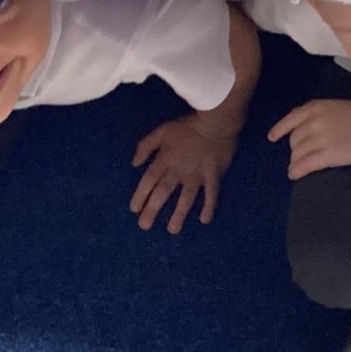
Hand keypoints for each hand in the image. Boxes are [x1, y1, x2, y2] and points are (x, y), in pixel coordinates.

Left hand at [129, 114, 238, 232]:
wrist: (216, 121)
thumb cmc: (188, 126)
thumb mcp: (162, 130)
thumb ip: (146, 146)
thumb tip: (134, 164)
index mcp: (165, 159)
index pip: (149, 180)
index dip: (140, 195)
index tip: (134, 209)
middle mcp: (179, 170)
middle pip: (163, 192)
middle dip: (153, 209)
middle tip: (144, 226)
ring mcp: (197, 174)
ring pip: (186, 197)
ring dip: (178, 214)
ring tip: (172, 230)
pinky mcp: (213, 175)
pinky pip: (211, 194)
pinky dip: (208, 207)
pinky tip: (204, 220)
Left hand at [267, 100, 350, 179]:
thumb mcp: (339, 107)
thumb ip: (319, 115)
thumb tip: (302, 126)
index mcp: (317, 107)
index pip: (291, 119)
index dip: (279, 129)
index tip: (272, 138)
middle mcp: (315, 121)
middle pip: (295, 139)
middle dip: (295, 149)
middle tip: (300, 156)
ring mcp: (320, 138)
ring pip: (297, 153)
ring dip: (295, 161)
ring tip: (297, 167)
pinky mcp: (328, 155)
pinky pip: (304, 165)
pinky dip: (296, 171)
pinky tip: (294, 175)